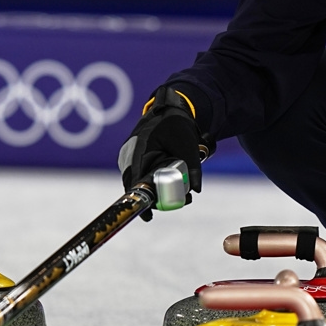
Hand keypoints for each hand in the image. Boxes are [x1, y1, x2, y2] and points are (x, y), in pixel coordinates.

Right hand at [117, 85, 214, 217]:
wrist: (169, 109)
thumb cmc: (175, 123)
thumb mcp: (187, 144)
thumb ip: (192, 166)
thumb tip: (195, 190)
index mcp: (138, 152)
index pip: (134, 183)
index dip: (140, 200)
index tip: (148, 215)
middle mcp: (129, 157)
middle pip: (138, 186)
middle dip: (157, 198)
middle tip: (183, 200)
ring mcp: (131, 159)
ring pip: (141, 182)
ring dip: (159, 190)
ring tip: (185, 191)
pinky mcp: (136, 161)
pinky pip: (144, 176)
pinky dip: (157, 181)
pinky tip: (175, 182)